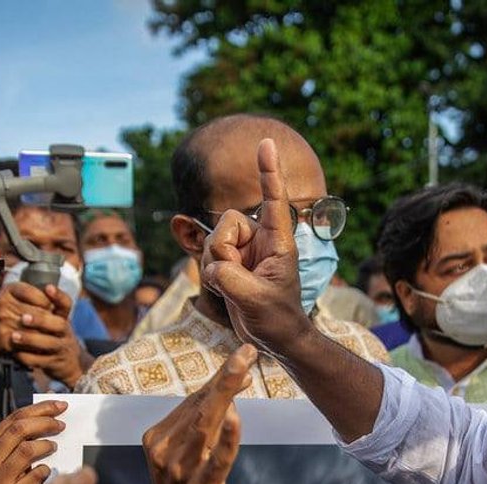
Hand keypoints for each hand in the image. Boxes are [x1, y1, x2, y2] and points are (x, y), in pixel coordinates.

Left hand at [0, 283, 89, 385]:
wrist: (70, 364)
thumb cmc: (55, 336)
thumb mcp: (55, 320)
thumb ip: (42, 308)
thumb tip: (20, 291)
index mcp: (63, 318)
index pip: (66, 304)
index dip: (58, 296)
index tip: (48, 287)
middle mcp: (65, 332)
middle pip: (59, 324)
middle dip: (41, 320)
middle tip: (23, 317)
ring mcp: (61, 348)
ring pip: (50, 344)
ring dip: (31, 339)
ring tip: (14, 336)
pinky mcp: (54, 363)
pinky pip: (41, 361)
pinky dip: (28, 357)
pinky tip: (16, 353)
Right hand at [0, 400, 66, 483]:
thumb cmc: (21, 475)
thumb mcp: (16, 451)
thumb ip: (26, 433)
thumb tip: (54, 409)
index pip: (14, 418)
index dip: (40, 409)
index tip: (61, 406)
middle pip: (18, 430)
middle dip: (44, 422)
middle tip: (61, 424)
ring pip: (26, 449)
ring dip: (46, 445)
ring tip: (53, 447)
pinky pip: (37, 473)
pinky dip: (46, 469)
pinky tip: (47, 471)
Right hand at [141, 344, 256, 483]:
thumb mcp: (189, 453)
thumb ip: (205, 423)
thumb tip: (232, 385)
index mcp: (157, 437)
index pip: (193, 401)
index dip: (220, 379)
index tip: (242, 355)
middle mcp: (164, 450)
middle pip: (199, 407)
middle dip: (225, 377)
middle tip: (247, 351)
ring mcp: (181, 471)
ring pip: (206, 426)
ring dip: (226, 395)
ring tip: (243, 368)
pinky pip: (216, 460)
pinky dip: (227, 438)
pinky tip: (237, 416)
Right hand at [201, 138, 313, 355]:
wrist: (275, 337)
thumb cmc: (277, 319)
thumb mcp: (255, 300)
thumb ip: (231, 278)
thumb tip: (213, 266)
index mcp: (279, 242)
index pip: (274, 200)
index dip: (269, 171)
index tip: (267, 142)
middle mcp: (261, 240)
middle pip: (227, 224)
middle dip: (221, 251)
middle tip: (237, 278)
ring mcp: (245, 250)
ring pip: (212, 242)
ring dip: (215, 267)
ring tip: (236, 288)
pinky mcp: (231, 262)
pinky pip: (207, 256)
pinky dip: (210, 275)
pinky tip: (228, 289)